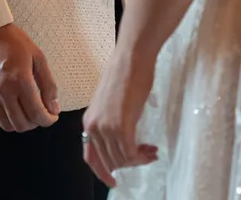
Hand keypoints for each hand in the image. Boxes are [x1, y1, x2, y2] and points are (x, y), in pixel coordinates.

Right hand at [0, 23, 59, 132]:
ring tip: (26, 113)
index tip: (52, 116)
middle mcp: (3, 91)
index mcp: (20, 80)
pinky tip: (11, 112)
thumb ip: (48, 85)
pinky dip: (4, 122)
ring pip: (7, 125)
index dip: (48, 120)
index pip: (36, 113)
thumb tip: (54, 108)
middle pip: (22, 124)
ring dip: (20, 124)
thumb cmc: (13, 41)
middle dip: (35, 123)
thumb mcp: (37, 57)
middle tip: (40, 114)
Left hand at [82, 49, 157, 186]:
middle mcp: (93, 127)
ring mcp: (105, 127)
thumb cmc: (126, 75)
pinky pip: (130, 152)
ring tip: (152, 151)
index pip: (91, 157)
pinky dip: (141, 156)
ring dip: (138, 159)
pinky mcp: (120, 125)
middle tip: (147, 156)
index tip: (113, 181)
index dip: (102, 172)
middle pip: (109, 161)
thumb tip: (122, 142)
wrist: (132, 58)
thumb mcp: (111, 104)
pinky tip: (151, 149)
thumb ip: (110, 123)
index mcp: (88, 122)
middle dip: (130, 164)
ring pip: (121, 159)